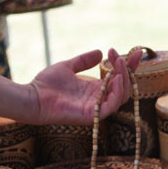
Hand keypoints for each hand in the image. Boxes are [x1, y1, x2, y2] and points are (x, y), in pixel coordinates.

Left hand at [26, 48, 142, 125]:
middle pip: (124, 88)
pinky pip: (111, 107)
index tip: (135, 51)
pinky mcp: (91, 116)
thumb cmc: (45, 85)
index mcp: (95, 90)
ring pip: (121, 97)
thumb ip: (83, 61)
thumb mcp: (67, 67)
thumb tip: (99, 52)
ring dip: (124, 79)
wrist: (32, 97)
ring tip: (119, 63)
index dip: (129, 66)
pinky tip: (117, 78)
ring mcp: (96, 109)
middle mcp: (98, 100)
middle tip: (120, 55)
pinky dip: (117, 93)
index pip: (118, 79)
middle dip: (127, 70)